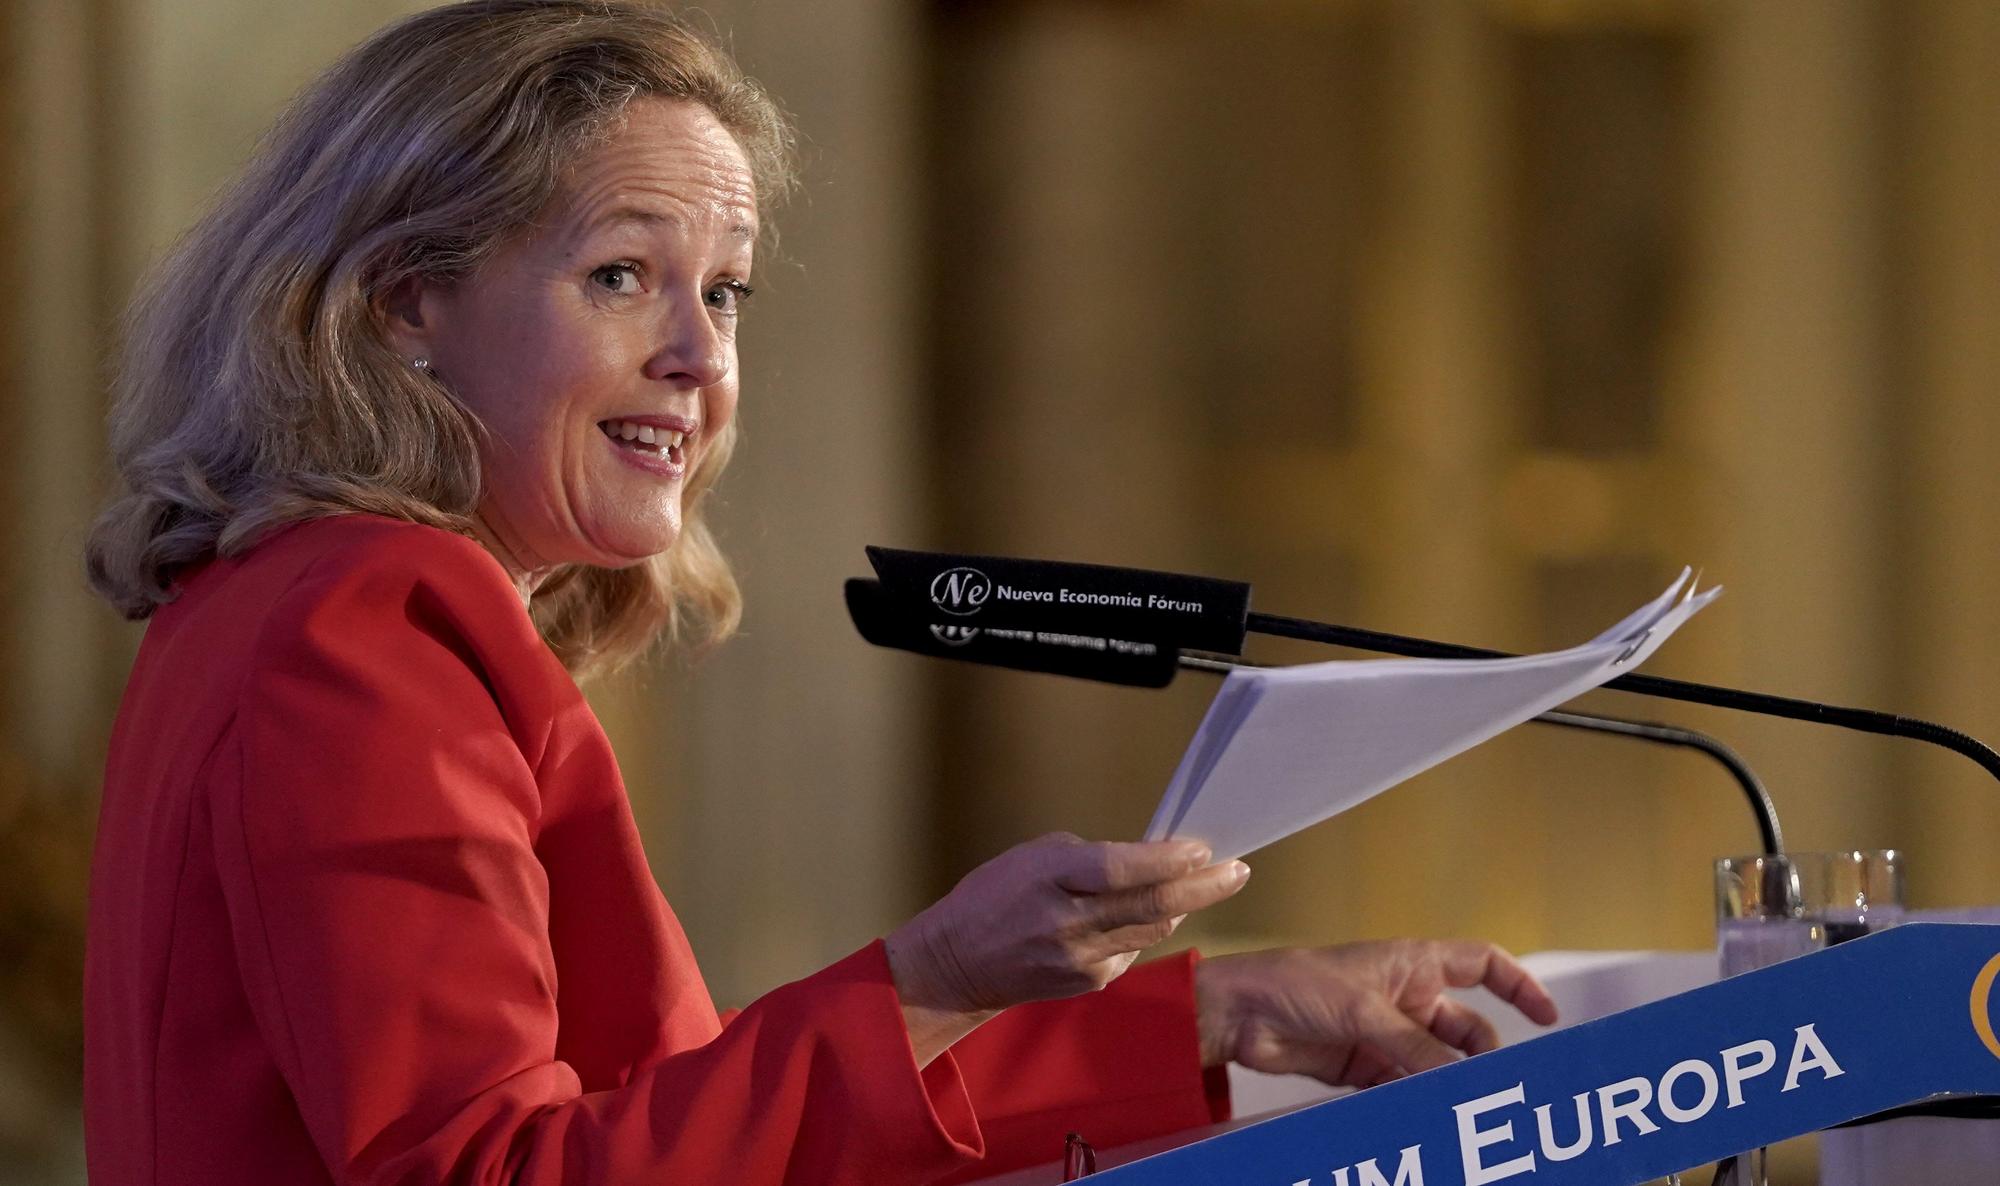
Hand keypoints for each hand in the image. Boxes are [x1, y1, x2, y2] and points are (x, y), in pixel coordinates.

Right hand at [886, 834, 1250, 1061]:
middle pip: (1153, 905)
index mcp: (1050, 878)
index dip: (1169, 860)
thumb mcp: (1035, 857)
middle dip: (1204, 887)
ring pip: (1152, 930)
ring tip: (1209, 883)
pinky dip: (1145, 928)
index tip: (1204, 848)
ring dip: (1183, 907)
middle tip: (1239, 870)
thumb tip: (1150, 860)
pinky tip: (1146, 914)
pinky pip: (1132, 949)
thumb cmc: (996, 895)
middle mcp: (1067, 922)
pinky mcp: (1088, 984)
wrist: (958, 964)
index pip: (1123, 869)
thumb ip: (1092, 859)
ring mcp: (1079, 959)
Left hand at [1194, 939, 1558, 1086]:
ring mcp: (1387, 1034)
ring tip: (1466, 1111)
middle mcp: (1406, 998)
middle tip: (1495, 1088)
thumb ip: (1416, 1048)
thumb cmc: (1297, 984)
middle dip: (1483, 1056)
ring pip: (1438, 1064)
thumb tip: (1463, 1079)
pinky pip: (1406, 1088)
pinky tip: (1429, 1121)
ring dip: (1450, 1085)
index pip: (1481, 964)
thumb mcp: (1365, 1011)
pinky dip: (1419, 1103)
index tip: (1548, 1016)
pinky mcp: (1366, 1068)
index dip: (1518, 986)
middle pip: (1467, 1029)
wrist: (1240, 1014)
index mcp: (1413, 963)